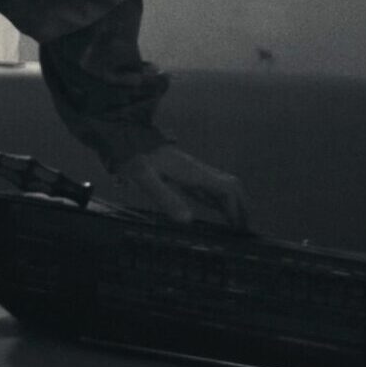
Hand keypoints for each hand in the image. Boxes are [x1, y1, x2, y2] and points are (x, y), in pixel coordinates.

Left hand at [114, 145, 249, 230]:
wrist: (120, 136)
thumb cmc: (130, 156)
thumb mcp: (144, 178)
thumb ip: (166, 197)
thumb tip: (188, 220)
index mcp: (192, 171)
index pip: (227, 189)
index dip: (237, 208)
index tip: (241, 228)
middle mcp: (195, 169)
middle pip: (229, 186)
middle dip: (241, 206)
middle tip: (245, 229)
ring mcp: (189, 169)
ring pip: (219, 186)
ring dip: (230, 203)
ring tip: (236, 224)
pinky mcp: (180, 170)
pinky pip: (206, 186)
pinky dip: (216, 199)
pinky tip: (214, 208)